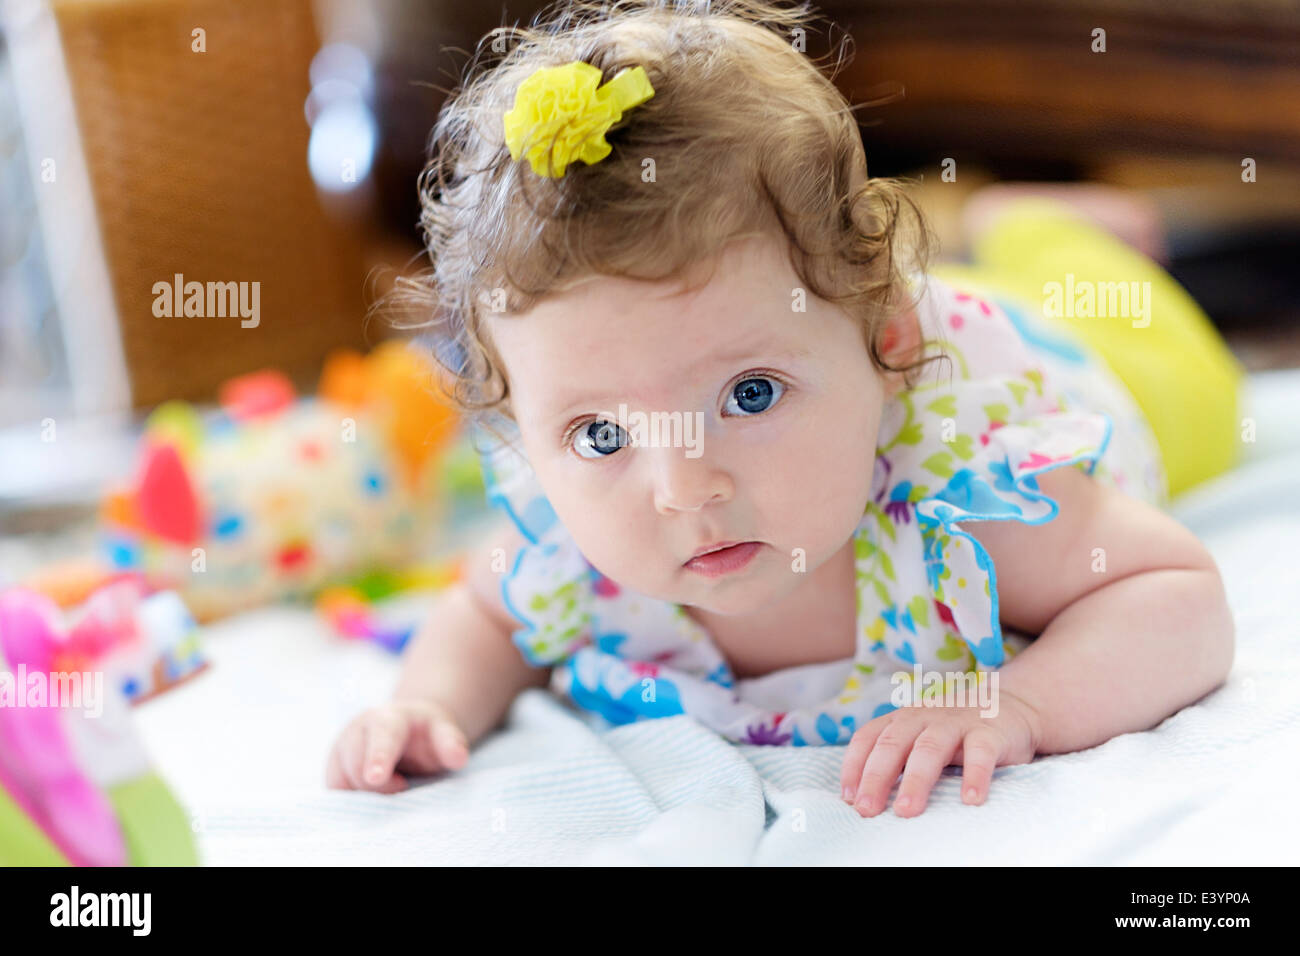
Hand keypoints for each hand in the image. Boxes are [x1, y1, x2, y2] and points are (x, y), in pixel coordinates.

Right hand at [326, 698, 469, 793]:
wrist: (409, 728)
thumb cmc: (428, 734)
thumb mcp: (444, 732)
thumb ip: (451, 743)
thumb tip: (459, 758)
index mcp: (387, 718)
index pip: (381, 738)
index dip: (377, 758)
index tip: (376, 778)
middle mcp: (357, 730)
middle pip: (357, 766)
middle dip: (379, 787)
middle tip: (403, 786)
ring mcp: (341, 749)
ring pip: (340, 782)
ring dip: (363, 795)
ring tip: (390, 786)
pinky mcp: (334, 768)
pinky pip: (335, 792)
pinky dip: (350, 802)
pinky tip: (369, 799)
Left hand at [839, 688, 1041, 817]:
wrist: (1008, 704)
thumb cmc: (953, 731)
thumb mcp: (918, 736)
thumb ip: (895, 760)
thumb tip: (862, 799)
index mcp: (901, 719)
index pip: (867, 738)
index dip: (854, 766)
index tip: (848, 797)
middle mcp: (923, 717)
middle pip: (893, 745)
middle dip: (876, 778)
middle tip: (866, 809)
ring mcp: (956, 722)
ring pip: (930, 749)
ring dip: (916, 781)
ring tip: (906, 811)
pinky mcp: (989, 732)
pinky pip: (980, 753)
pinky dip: (975, 776)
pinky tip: (970, 800)